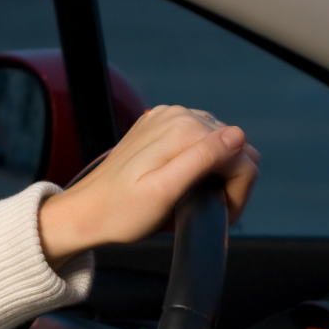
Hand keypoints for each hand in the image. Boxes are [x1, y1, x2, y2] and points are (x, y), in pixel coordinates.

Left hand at [38, 105, 259, 267]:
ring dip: (216, 172)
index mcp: (184, 130)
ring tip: (194, 198)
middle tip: (208, 208)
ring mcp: (167, 119)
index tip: (221, 212)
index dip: (238, 191)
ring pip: (220, 144)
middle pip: (234, 148)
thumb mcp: (164, 192)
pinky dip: (199, 162)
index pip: (242, 155)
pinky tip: (182, 181)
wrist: (86, 211)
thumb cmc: (120, 212)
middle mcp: (178, 116)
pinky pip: (198, 141)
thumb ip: (201, 161)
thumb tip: (236, 136)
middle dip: (230, 181)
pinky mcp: (159, 127)